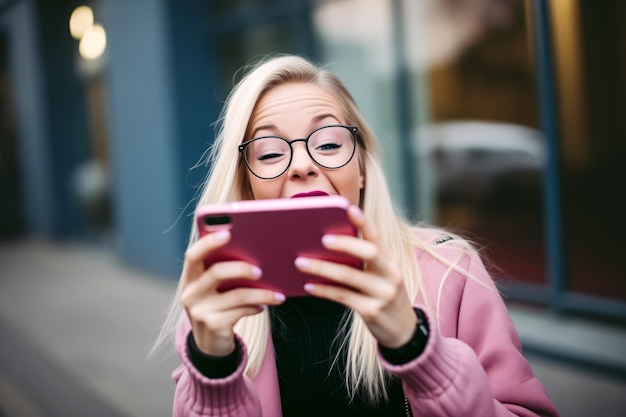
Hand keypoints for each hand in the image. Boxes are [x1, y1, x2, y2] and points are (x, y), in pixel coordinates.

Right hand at [180, 230, 285, 356]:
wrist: (210, 344)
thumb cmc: (218, 306)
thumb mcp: (215, 289)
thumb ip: (224, 272)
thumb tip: (257, 253)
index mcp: (190, 278)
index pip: (193, 255)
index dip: (209, 242)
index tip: (228, 233)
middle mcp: (190, 293)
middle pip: (216, 272)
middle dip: (241, 268)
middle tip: (261, 269)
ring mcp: (200, 311)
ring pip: (236, 295)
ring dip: (261, 293)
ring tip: (278, 294)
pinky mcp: (213, 325)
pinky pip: (240, 311)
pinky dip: (255, 307)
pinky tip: (263, 307)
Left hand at [295, 205, 416, 347]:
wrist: (403, 330)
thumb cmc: (384, 295)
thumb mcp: (381, 275)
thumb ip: (364, 260)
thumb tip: (328, 244)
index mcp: (391, 260)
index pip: (377, 237)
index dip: (364, 222)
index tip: (349, 208)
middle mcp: (391, 274)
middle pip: (369, 252)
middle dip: (345, 243)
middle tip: (322, 238)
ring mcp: (383, 293)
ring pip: (350, 276)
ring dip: (323, 268)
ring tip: (301, 261)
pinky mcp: (372, 311)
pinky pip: (343, 297)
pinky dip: (324, 290)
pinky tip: (308, 285)